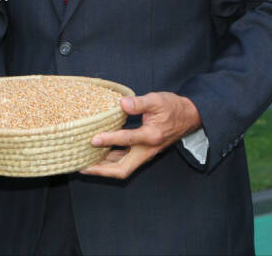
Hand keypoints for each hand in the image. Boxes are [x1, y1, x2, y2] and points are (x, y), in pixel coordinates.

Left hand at [80, 91, 201, 179]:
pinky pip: (124, 161)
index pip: (128, 140)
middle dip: (102, 170)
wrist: (189, 117)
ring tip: (84, 165)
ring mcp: (145, 153)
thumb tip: (122, 103)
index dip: (110, 140)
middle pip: (123, 169)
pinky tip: (97, 156)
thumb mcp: (157, 100)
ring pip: (123, 167)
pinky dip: (110, 161)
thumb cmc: (172, 107)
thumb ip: (140, 103)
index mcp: (151, 136)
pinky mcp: (143, 152)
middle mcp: (147, 150)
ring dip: (104, 168)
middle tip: (82, 167)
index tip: (93, 139)